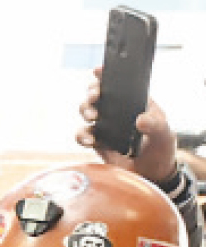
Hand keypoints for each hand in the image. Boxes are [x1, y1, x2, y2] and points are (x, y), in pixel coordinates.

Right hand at [77, 67, 177, 183]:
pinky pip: (83, 135)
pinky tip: (89, 140)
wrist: (151, 175)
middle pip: (97, 95)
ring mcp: (105, 127)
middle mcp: (117, 112)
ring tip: (92, 117)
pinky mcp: (97, 143)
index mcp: (134, 104)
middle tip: (95, 97)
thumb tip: (140, 120)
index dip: (106, 75)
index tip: (98, 71)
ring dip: (85, 111)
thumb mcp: (164, 134)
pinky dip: (82, 136)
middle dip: (92, 93)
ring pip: (87, 112)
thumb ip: (155, 125)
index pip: (119, 85)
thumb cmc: (161, 150)